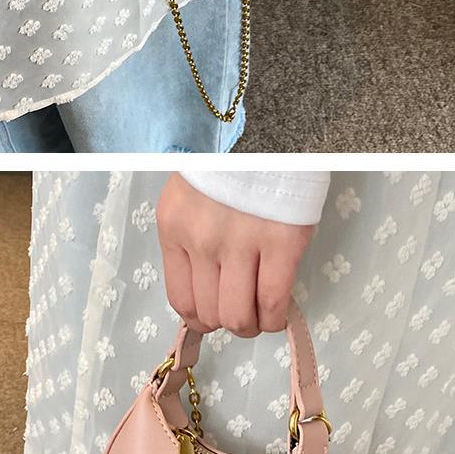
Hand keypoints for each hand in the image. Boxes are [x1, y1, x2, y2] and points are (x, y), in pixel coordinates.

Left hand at [156, 174, 312, 337]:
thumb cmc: (231, 162)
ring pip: (239, 316)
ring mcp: (239, 243)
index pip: (180, 298)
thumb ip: (192, 235)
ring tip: (262, 315)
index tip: (216, 314)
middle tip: (244, 313)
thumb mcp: (193, 194)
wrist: (271, 127)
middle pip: (210, 313)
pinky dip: (276, 317)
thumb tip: (206, 286)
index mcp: (174, 226)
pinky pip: (274, 301)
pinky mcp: (280, 242)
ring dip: (252, 325)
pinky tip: (279, 312)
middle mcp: (200, 239)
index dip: (202, 318)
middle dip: (228, 323)